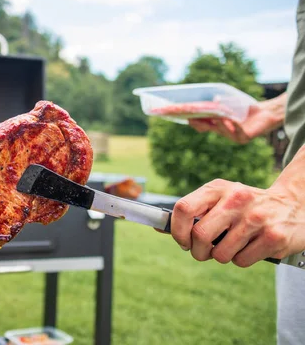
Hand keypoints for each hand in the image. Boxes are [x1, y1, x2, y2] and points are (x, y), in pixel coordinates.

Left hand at [169, 178, 304, 266]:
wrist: (295, 204)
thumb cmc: (246, 207)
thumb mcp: (220, 199)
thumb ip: (193, 212)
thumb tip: (158, 227)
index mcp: (218, 188)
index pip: (184, 208)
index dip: (177, 231)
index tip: (183, 242)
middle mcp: (236, 199)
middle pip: (199, 235)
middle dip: (198, 251)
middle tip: (205, 251)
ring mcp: (256, 218)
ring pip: (220, 254)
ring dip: (222, 256)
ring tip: (234, 245)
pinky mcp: (273, 236)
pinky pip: (241, 261)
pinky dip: (241, 260)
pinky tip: (251, 247)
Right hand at [188, 101, 281, 144]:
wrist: (267, 113)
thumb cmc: (247, 107)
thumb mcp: (230, 104)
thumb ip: (219, 104)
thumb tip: (211, 100)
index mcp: (218, 125)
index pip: (202, 125)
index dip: (194, 120)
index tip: (186, 115)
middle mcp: (223, 132)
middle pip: (207, 128)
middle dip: (199, 123)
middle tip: (192, 117)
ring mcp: (233, 136)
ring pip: (221, 130)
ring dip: (219, 122)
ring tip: (217, 115)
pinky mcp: (244, 138)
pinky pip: (237, 131)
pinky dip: (234, 124)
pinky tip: (231, 119)